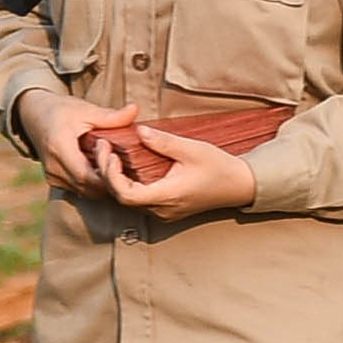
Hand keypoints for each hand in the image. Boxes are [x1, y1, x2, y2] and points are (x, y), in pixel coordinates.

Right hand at [16, 89, 126, 195]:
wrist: (34, 116)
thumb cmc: (61, 111)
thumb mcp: (85, 110)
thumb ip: (110, 116)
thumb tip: (135, 110)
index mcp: (59, 148)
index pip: (86, 174)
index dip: (106, 172)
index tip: (119, 157)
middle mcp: (53, 168)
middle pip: (88, 187)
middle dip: (111, 181)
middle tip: (129, 168)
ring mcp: (53, 177)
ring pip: (86, 192)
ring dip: (104, 185)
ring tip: (120, 170)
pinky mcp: (55, 181)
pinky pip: (80, 189)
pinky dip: (95, 184)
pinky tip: (107, 172)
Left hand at [91, 122, 259, 223]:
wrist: (239, 185)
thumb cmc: (219, 167)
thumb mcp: (192, 149)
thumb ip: (163, 141)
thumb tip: (139, 131)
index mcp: (167, 196)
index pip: (125, 195)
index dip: (111, 175)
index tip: (109, 153)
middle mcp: (162, 209)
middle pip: (122, 198)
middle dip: (108, 174)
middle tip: (103, 148)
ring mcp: (164, 212)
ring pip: (129, 200)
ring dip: (116, 179)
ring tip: (110, 153)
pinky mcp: (166, 208)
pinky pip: (139, 199)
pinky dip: (127, 183)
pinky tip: (125, 165)